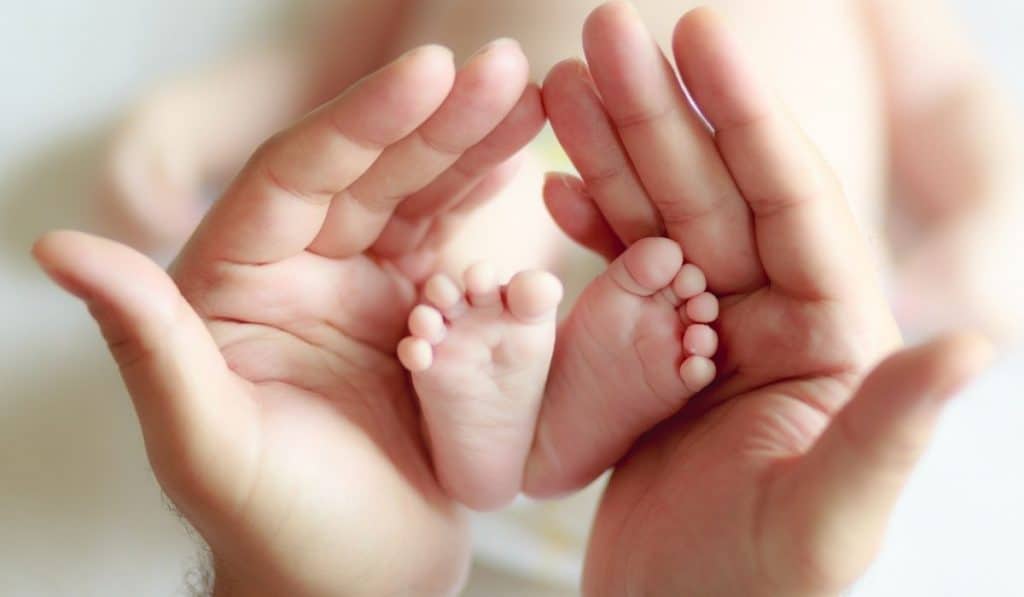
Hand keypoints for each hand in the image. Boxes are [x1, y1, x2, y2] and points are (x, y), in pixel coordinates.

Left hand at [36, 40, 542, 596]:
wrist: (356, 581)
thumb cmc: (278, 529)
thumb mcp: (208, 443)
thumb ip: (149, 341)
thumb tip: (59, 247)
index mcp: (233, 285)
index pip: (298, 177)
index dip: (364, 120)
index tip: (429, 69)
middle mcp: (295, 273)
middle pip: (368, 175)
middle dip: (435, 120)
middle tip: (501, 68)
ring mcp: (359, 290)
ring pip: (415, 199)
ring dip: (470, 147)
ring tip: (526, 95)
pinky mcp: (414, 315)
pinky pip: (450, 245)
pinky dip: (483, 203)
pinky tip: (517, 162)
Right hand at [539, 4, 991, 593]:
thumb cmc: (755, 595)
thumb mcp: (824, 521)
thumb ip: (888, 430)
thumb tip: (975, 342)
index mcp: (832, 342)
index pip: (791, 203)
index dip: (745, 115)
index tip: (698, 33)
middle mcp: (775, 325)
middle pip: (715, 195)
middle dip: (658, 112)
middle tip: (601, 33)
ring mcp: (709, 339)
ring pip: (659, 222)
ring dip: (611, 155)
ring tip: (558, 85)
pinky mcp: (653, 362)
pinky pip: (620, 277)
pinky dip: (587, 230)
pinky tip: (553, 185)